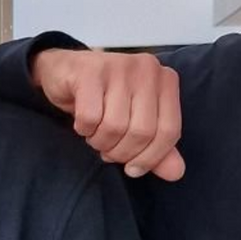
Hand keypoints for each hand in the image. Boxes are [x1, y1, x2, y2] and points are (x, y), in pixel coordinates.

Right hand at [30, 49, 184, 180]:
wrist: (64, 71)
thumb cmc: (104, 98)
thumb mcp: (136, 122)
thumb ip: (157, 146)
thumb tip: (176, 172)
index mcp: (166, 81)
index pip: (169, 131)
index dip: (150, 158)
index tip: (132, 169)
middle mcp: (147, 69)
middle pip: (143, 131)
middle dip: (121, 152)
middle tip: (108, 150)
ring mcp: (119, 67)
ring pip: (115, 126)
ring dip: (100, 141)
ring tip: (95, 134)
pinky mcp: (90, 71)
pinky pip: (90, 117)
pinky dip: (84, 129)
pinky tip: (83, 123)